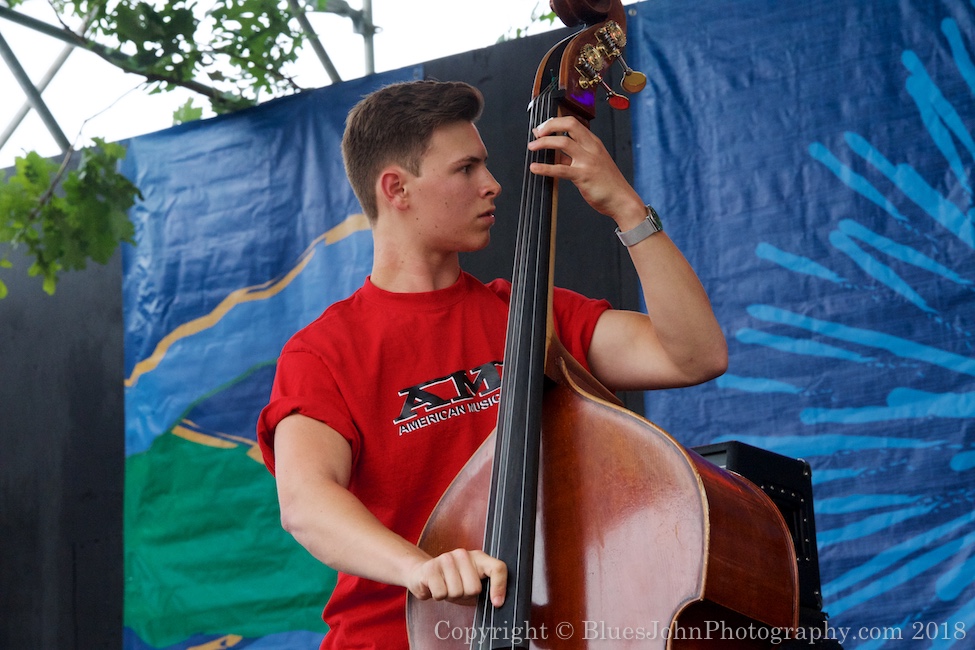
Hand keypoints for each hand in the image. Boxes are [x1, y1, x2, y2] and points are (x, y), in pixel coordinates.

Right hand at [407, 548, 506, 606]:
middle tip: (457, 588)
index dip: (500, 587)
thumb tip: (498, 602)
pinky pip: (441, 593)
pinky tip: (435, 587)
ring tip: (446, 587)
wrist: (423, 573)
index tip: (497, 603)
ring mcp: (446, 558)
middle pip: (474, 588)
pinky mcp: (431, 567)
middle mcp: (463, 554)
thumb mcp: (471, 583)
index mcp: (478, 557)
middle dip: (465, 595)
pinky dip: (438, 597)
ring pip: (457, 592)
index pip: (497, 568)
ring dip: (450, 596)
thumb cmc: (452, 581)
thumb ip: (485, 588)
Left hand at [528, 116, 644, 228]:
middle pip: (569, 124)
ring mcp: (588, 161)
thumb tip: (553, 150)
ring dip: (544, 142)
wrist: (622, 200)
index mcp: (594, 143)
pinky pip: (560, 169)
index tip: (543, 127)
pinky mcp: (583, 175)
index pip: (573, 122)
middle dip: (549, 125)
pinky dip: (545, 167)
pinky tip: (535, 168)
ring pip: (563, 142)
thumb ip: (573, 156)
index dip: (555, 122)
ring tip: (532, 147)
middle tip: (537, 132)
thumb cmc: (608, 184)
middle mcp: (591, 148)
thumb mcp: (592, 163)